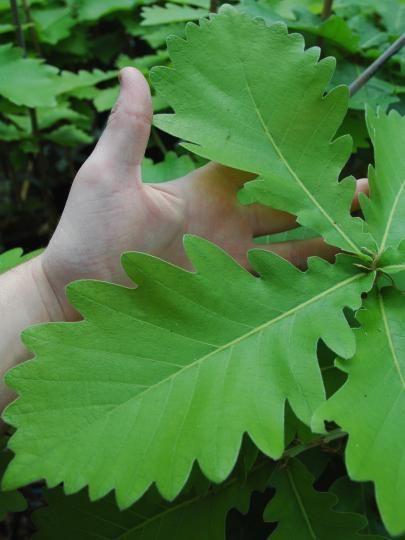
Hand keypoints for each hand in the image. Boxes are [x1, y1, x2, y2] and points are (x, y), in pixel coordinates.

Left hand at [37, 68, 366, 320]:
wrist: (73, 297)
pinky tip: (336, 278)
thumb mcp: (107, 179)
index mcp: (206, 191)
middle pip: (287, 206)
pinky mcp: (228, 297)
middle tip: (366, 190)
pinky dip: (305, 284)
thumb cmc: (86, 237)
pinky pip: (274, 288)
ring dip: (327, 240)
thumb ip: (130, 131)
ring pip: (291, 249)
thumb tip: (134, 71)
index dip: (293, 155)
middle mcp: (226, 225)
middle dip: (325, 198)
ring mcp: (230, 263)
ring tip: (364, 233)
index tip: (329, 146)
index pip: (261, 165)